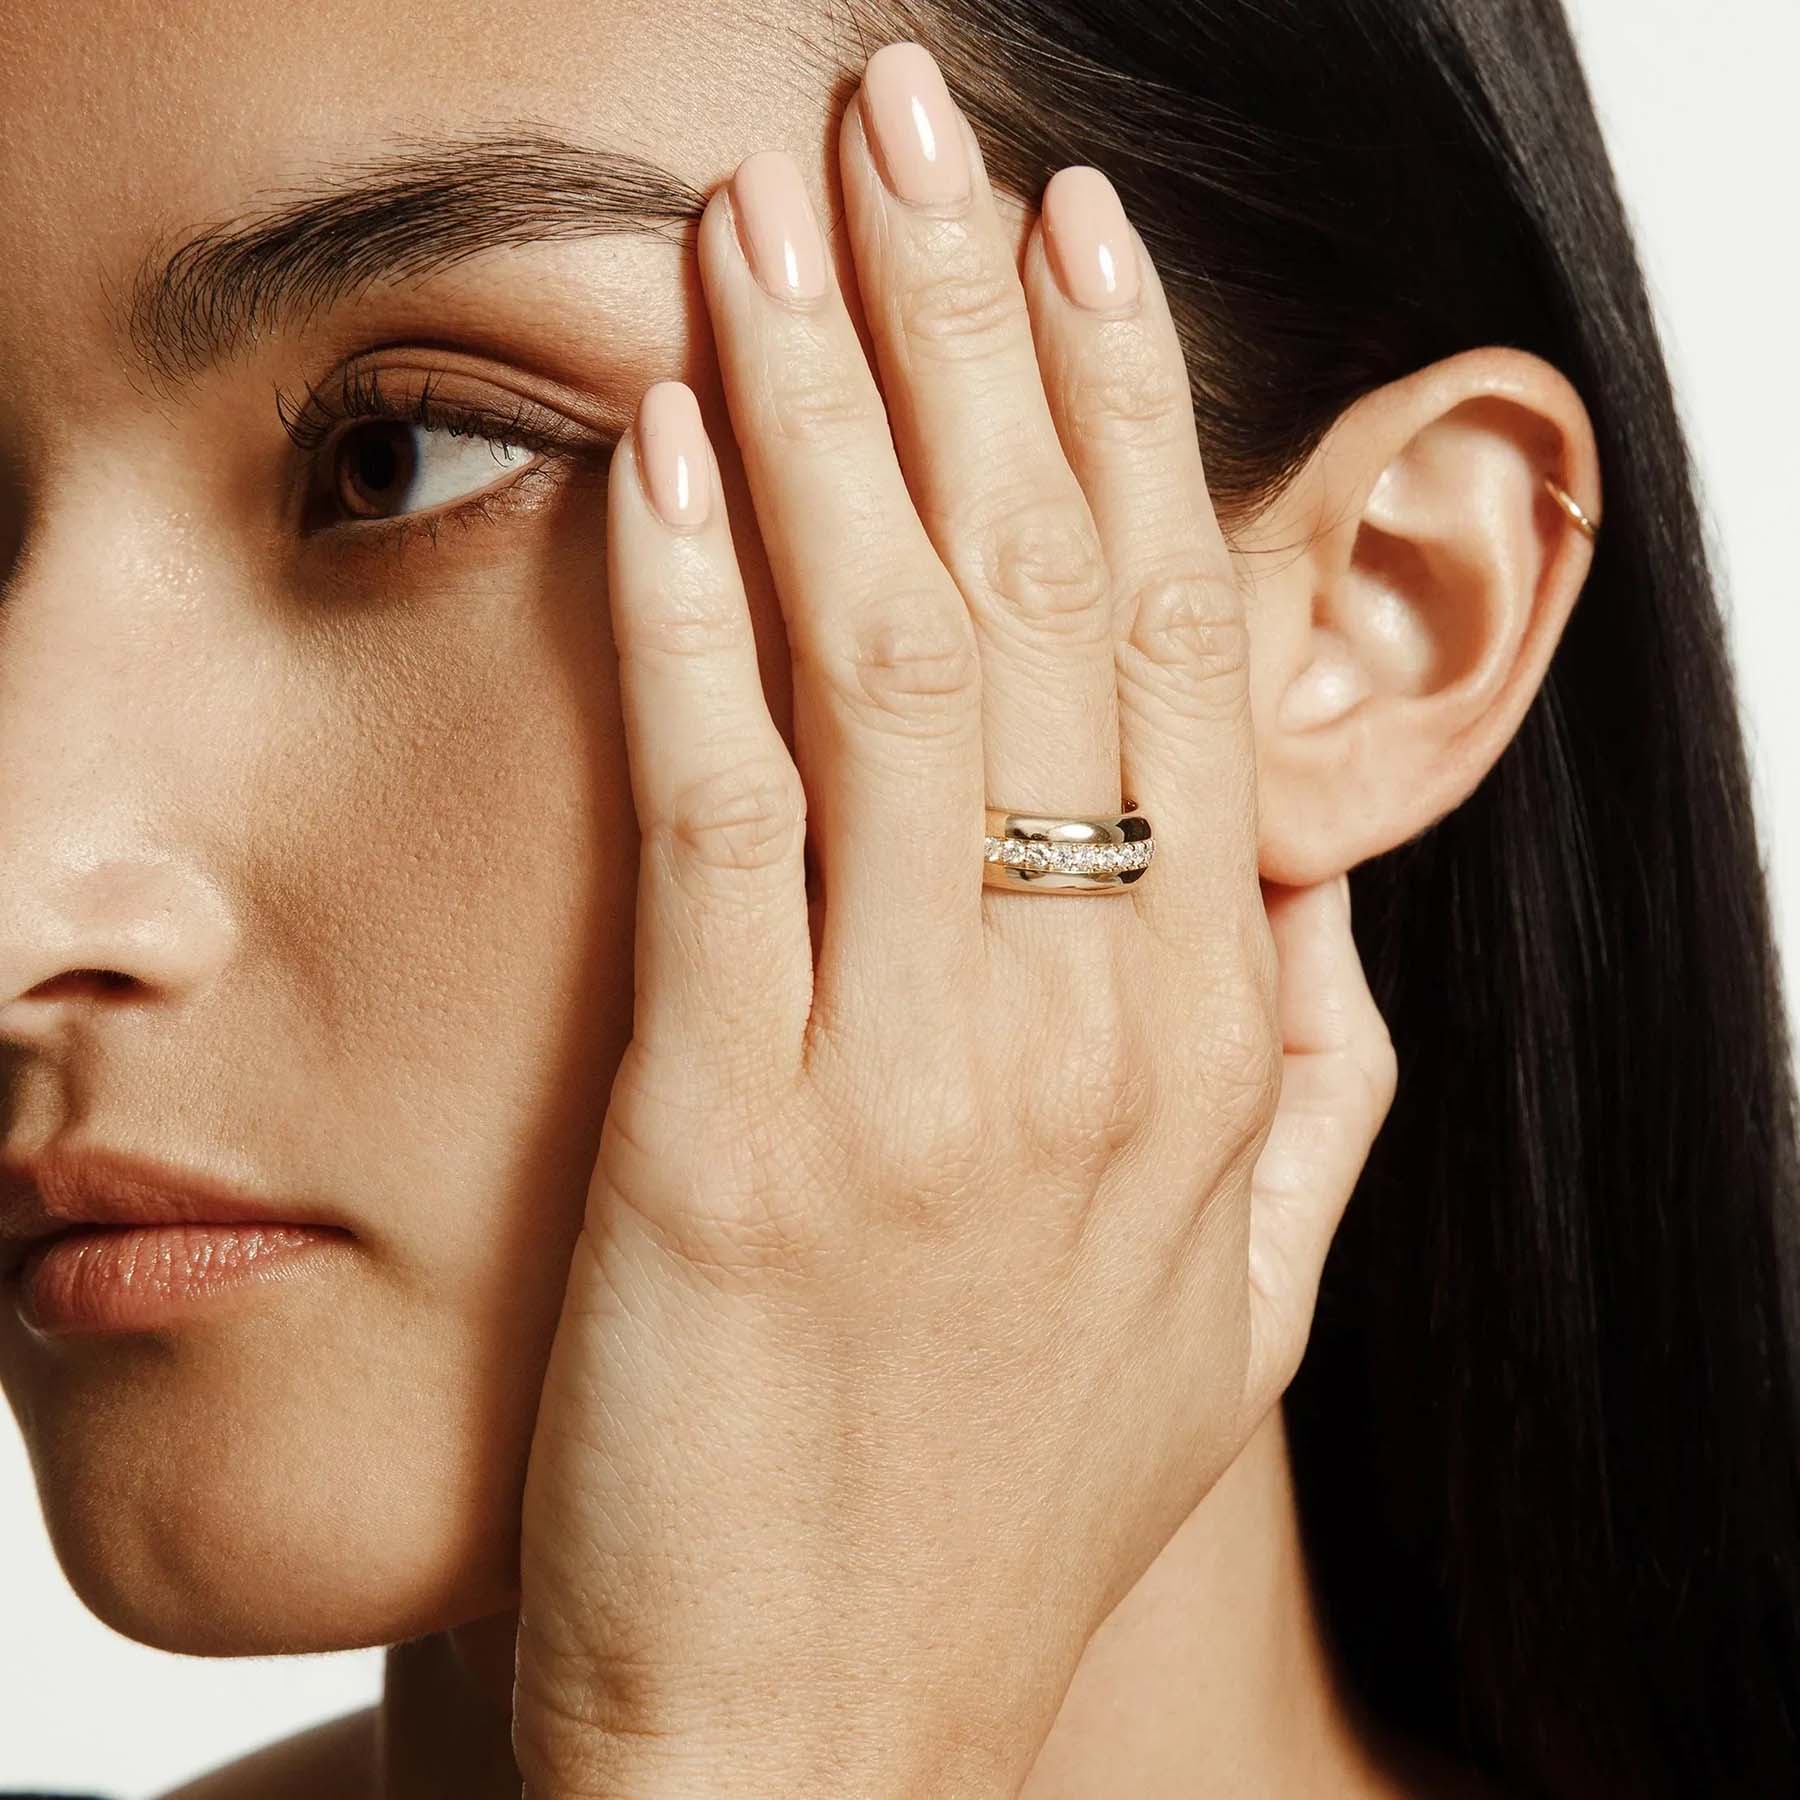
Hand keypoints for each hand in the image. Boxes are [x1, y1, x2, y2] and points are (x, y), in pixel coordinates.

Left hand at [511, 39, 1395, 1799]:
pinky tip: (645, 451)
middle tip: (918, 125)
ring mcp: (916, 1085)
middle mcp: (1092, 1033)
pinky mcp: (733, 1148)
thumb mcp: (1226, 1314)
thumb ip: (1303, 1093)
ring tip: (773, 211)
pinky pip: (721, 815)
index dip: (1126, 421)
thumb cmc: (1001, 1513)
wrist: (831, 1755)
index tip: (1071, 250)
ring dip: (824, 410)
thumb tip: (1308, 900)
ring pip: (891, 662)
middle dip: (973, 330)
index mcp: (1215, 1046)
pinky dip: (683, 615)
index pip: (1180, 651)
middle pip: (1049, 599)